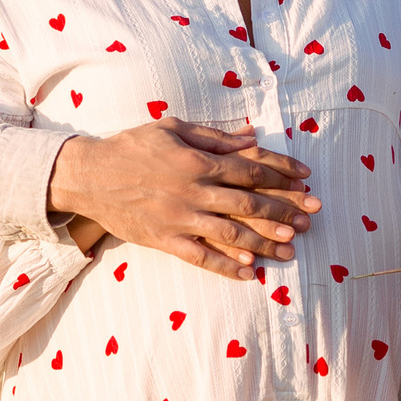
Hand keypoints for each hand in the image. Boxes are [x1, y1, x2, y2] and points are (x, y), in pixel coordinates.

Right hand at [47, 119, 321, 281]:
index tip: (306, 179)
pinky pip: (201, 256)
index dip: (282, 173)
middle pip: (249, 203)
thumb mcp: (173, 128)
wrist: (89, 176)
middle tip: (311, 217)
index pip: (251, 168)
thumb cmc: (132, 146)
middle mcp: (194, 191)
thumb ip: (215, 137)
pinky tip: (250, 272)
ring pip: (231, 234)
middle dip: (284, 210)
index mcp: (198, 161)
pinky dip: (227, 266)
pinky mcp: (166, 240)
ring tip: (291, 247)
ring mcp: (180, 218)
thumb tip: (251, 136)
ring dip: (265, 241)